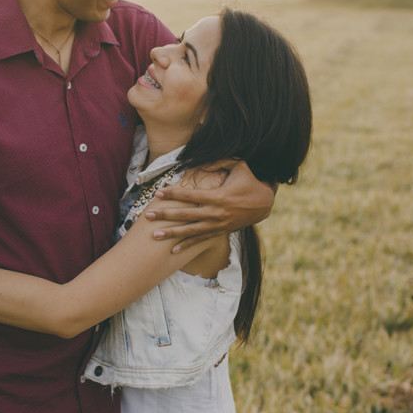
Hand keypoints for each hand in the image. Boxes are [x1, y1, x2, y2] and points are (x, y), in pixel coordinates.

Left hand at [145, 161, 274, 251]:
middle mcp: (216, 213)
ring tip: (155, 236)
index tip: (159, 193)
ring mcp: (217, 225)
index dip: (174, 194)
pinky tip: (172, 250)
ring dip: (172, 234)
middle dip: (166, 215)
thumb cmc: (249, 182)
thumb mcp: (239, 165)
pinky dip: (186, 245)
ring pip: (190, 231)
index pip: (191, 196)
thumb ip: (220, 161)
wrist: (264, 204)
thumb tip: (201, 164)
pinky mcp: (219, 232)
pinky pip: (200, 240)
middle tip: (148, 216)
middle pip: (186, 215)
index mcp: (218, 197)